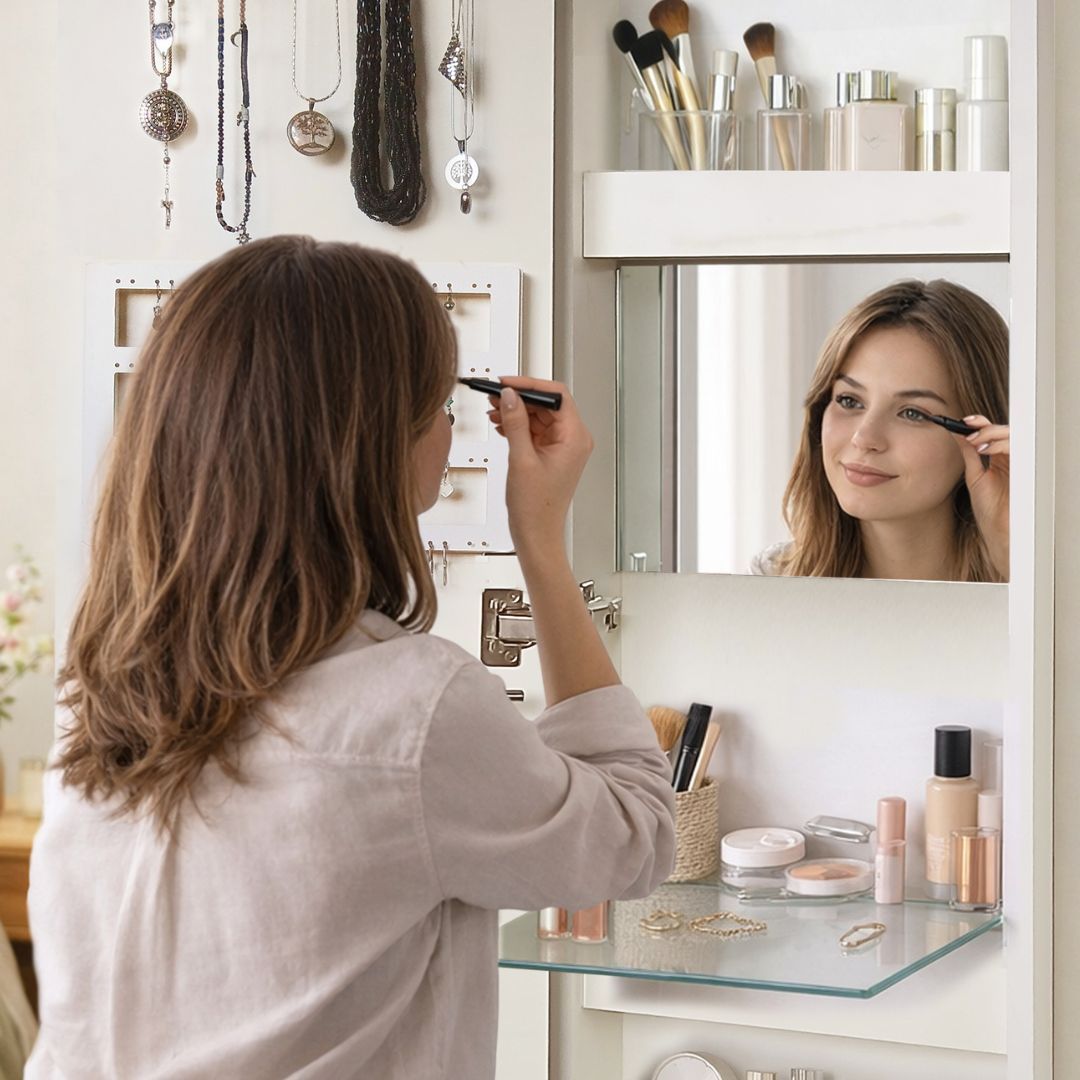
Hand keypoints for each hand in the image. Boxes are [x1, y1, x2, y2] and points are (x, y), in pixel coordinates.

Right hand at [486, 377, 592, 557]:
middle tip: (496, 396)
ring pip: (539, 415)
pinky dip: (518, 425)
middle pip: (547, 403)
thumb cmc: (536, 508)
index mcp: (575, 438)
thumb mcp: (521, 459)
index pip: (556, 395)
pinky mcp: (551, 453)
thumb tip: (510, 396)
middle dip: (520, 398)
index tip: (508, 383)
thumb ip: (516, 423)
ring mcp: (562, 447)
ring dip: (516, 411)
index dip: (530, 384)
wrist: (536, 534)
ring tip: (495, 411)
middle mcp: (573, 440)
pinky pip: (535, 430)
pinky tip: (502, 424)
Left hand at [957, 414, 1009, 580]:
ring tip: (974, 441)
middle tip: (967, 430)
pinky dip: (1000, 444)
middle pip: (1004, 430)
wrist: (999, 529)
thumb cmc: (990, 509)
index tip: (961, 422)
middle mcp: (1011, 458)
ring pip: (1012, 435)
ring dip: (991, 433)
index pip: (992, 434)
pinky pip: (1017, 448)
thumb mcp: (974, 476)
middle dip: (984, 426)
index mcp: (999, 459)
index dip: (979, 425)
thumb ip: (969, 455)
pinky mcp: (1026, 468)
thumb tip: (957, 435)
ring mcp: (1020, 462)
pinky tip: (984, 448)